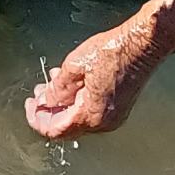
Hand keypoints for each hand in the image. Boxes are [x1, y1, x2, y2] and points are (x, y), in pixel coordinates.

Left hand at [25, 18, 162, 138]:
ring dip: (62, 104)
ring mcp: (114, 117)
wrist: (145, 44)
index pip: (55, 130)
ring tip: (52, 84)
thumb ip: (56, 89)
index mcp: (91, 115)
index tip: (30, 106)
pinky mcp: (119, 108)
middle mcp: (104, 122)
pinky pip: (91, 112)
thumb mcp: (74, 66)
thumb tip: (45, 102)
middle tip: (38, 95)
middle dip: (49, 110)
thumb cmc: (114, 51)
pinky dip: (77, 101)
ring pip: (78, 119)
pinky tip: (71, 84)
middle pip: (66, 126)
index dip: (37, 119)